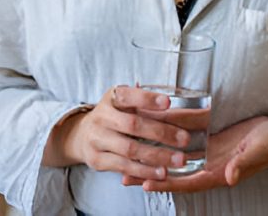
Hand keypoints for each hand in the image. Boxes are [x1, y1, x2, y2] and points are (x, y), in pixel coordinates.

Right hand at [44, 86, 191, 181]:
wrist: (83, 135)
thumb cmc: (114, 117)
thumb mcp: (124, 104)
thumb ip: (144, 105)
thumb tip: (176, 108)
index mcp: (111, 98)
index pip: (128, 95)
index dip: (147, 99)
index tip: (168, 102)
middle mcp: (100, 117)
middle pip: (132, 125)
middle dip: (161, 132)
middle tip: (184, 139)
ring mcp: (96, 139)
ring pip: (130, 149)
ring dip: (157, 155)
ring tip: (178, 160)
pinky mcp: (96, 160)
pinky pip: (124, 167)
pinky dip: (145, 171)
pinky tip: (161, 173)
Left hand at [123, 115, 267, 192]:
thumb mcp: (258, 152)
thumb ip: (243, 164)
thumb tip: (229, 177)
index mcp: (220, 173)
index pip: (188, 182)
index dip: (167, 183)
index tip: (146, 184)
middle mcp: (210, 164)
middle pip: (175, 171)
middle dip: (151, 174)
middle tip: (125, 175)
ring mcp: (210, 151)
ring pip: (176, 155)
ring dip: (155, 155)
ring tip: (131, 156)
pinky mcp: (212, 137)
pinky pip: (186, 138)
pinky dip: (169, 136)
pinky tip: (153, 131)